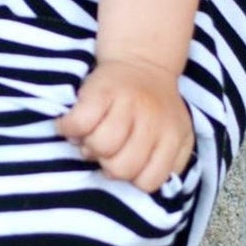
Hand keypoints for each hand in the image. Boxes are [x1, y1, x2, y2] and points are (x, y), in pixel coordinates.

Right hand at [57, 57, 193, 194]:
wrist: (142, 61)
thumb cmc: (154, 108)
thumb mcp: (177, 135)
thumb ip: (169, 162)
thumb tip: (143, 184)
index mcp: (172, 136)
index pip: (149, 181)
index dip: (132, 177)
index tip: (126, 160)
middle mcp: (153, 120)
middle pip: (122, 168)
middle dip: (109, 163)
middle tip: (107, 148)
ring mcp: (127, 104)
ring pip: (101, 147)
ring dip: (89, 146)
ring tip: (91, 135)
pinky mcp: (101, 90)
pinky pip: (79, 123)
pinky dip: (68, 128)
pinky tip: (70, 125)